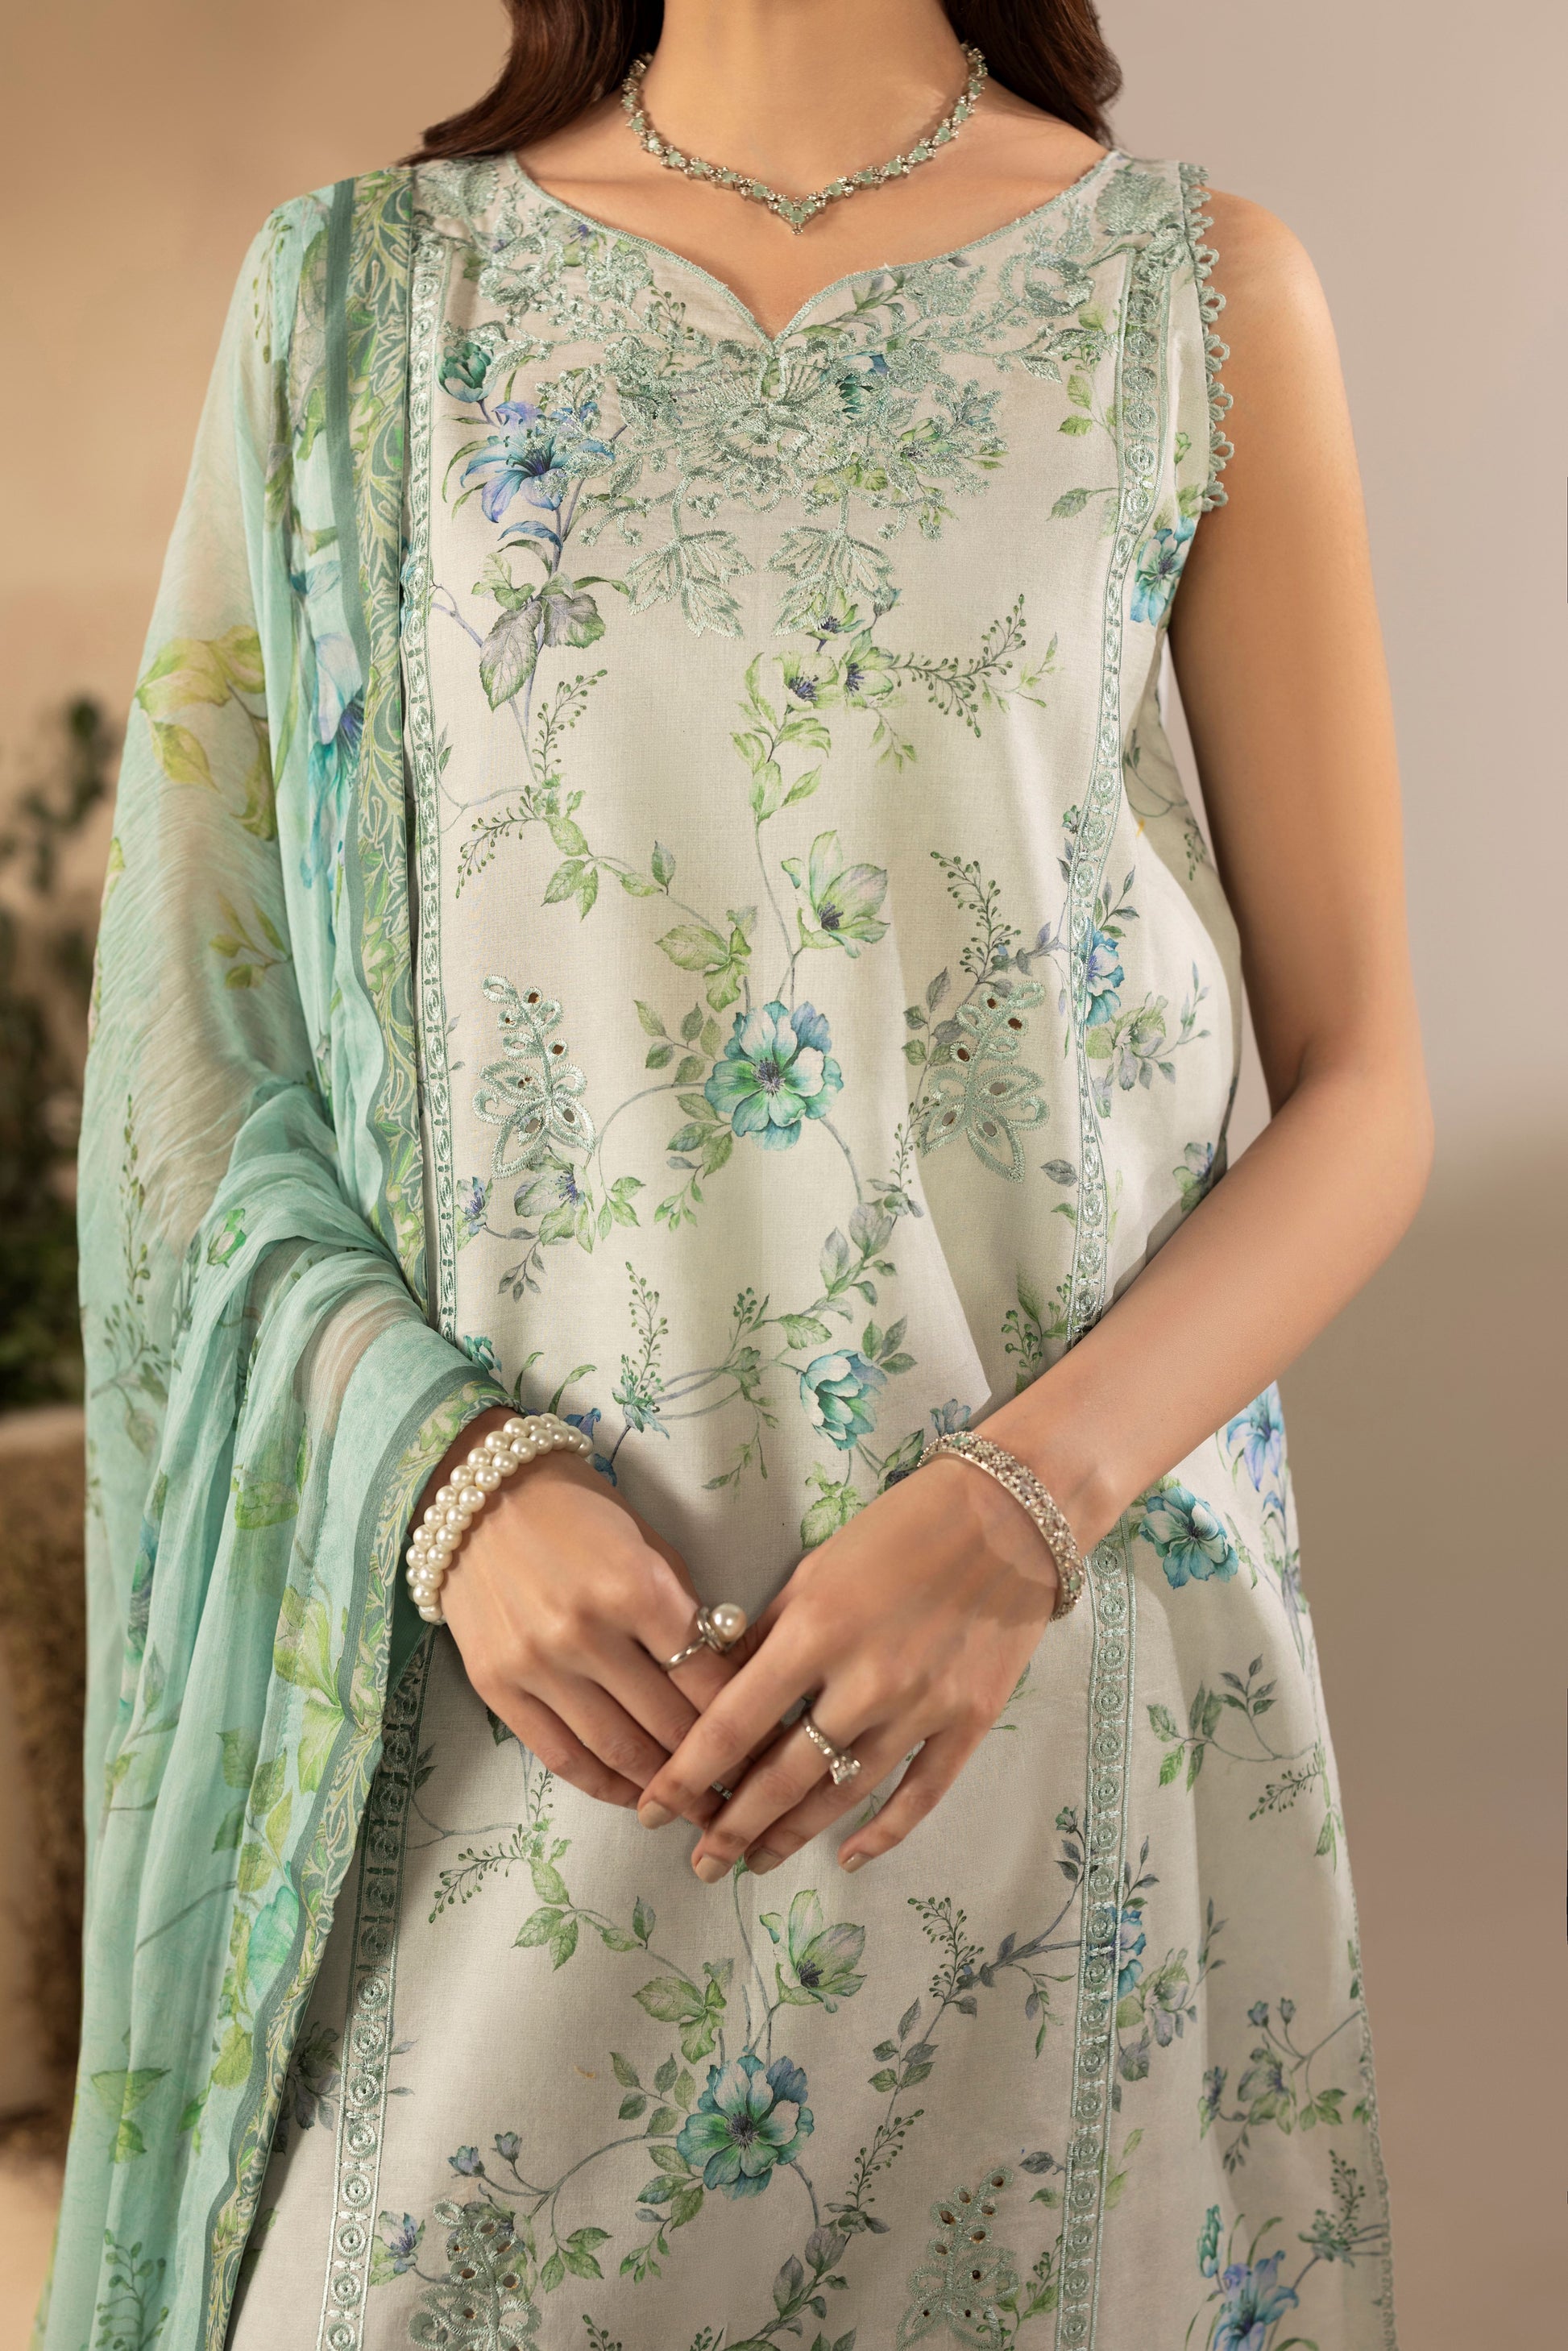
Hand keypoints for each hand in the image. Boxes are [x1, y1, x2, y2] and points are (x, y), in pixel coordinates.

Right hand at [434, 1411, 742, 1816]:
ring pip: (619, 1752)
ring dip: (665, 1789)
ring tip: (698, 1808)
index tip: (770, 1745)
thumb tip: (733, 1674)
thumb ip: (688, 1611)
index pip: (708, 1679)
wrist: (478, 1496)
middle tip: (746, 1791)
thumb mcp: (649, 1546)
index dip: (747, 1720)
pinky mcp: (498, 1689)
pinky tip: (635, 1797)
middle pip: (669, 1725)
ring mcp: (537, 1667)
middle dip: (716, 1767)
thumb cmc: (579, 1512)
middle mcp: (586, 1634)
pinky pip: (562, 1757)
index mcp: (636, 1589)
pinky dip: (604, 1787)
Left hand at [635, 1451, 1063, 1878]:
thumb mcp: (817, 1566)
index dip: (686, 1775)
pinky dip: (882, 1833)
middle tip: (700, 1863)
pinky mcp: (969, 1722)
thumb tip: (722, 1689)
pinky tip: (847, 1856)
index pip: (732, 1724)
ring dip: (792, 1835)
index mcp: (815, 1631)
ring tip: (754, 1861)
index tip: (654, 1808)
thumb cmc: (903, 1526)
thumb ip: (768, 1632)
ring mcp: (921, 1707)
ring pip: (841, 1793)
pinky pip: (919, 1794)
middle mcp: (864, 1679)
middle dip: (731, 1827)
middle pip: (781, 1775)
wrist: (1011, 1514)